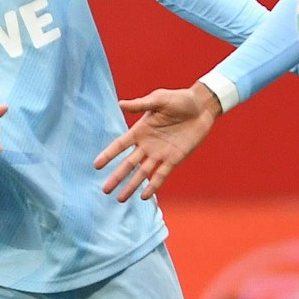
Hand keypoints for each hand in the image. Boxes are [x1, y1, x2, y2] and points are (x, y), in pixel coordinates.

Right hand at [94, 85, 218, 202]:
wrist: (202, 107)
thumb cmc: (180, 99)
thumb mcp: (159, 99)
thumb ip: (141, 105)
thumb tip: (120, 104)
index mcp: (140, 130)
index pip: (120, 145)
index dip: (108, 155)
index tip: (96, 166)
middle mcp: (147, 145)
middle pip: (128, 164)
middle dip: (117, 177)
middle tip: (105, 190)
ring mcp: (160, 153)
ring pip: (142, 173)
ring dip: (131, 186)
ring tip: (120, 199)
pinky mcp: (175, 158)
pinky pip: (161, 174)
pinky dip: (153, 185)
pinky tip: (144, 196)